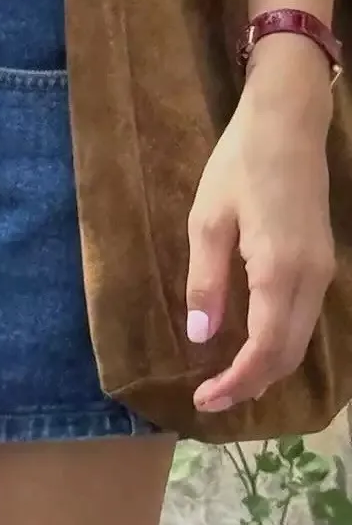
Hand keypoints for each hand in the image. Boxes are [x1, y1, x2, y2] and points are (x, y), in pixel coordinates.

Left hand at [186, 36, 335, 413]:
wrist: (287, 123)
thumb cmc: (239, 164)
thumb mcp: (208, 218)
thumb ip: (206, 280)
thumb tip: (202, 336)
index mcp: (280, 271)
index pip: (265, 349)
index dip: (237, 382)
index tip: (204, 401)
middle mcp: (311, 280)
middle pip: (289, 353)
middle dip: (252, 384)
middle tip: (212, 400)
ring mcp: (323, 271)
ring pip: (301, 338)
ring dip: (268, 366)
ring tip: (229, 380)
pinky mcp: (322, 260)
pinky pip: (305, 317)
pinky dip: (281, 341)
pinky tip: (254, 342)